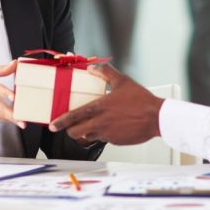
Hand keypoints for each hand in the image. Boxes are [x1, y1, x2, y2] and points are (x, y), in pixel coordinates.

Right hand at [0, 60, 25, 128]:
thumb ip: (2, 69)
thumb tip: (15, 63)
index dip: (6, 93)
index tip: (14, 97)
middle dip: (11, 115)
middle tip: (22, 121)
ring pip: (0, 115)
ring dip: (12, 120)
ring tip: (23, 123)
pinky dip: (7, 119)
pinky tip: (16, 120)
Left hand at [48, 65, 163, 144]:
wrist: (157, 117)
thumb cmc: (141, 100)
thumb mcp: (122, 81)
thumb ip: (105, 74)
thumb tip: (92, 68)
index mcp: (100, 107)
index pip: (74, 116)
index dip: (61, 122)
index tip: (53, 125)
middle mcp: (101, 123)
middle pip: (76, 133)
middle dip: (71, 130)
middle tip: (72, 126)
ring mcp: (108, 134)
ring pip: (88, 137)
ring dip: (87, 132)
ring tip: (93, 124)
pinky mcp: (116, 141)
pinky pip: (103, 139)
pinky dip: (103, 134)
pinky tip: (111, 126)